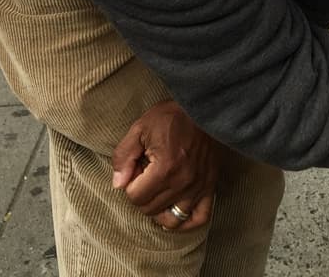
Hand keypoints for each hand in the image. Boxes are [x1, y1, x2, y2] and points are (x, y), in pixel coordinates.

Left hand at [111, 100, 223, 230]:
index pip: (135, 197)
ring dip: (159, 210)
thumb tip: (118, 184)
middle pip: (151, 209)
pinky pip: (200, 217)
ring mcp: (198, 186)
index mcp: (165, 168)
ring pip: (172, 219)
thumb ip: (123, 157)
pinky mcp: (210, 186)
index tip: (137, 168)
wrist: (203, 108)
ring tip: (158, 193)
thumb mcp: (140, 129)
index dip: (130, 184)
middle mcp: (183, 182)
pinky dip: (186, 221)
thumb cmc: (171, 116)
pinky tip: (175, 211)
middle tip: (147, 175)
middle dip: (143, 195)